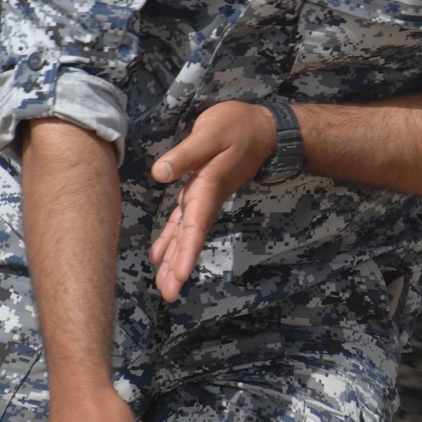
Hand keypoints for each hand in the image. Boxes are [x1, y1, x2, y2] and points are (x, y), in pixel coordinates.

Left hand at [149, 101, 276, 302]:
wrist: (262, 127)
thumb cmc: (238, 126)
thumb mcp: (211, 133)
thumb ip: (186, 154)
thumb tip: (159, 174)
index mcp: (208, 186)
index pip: (195, 224)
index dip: (186, 250)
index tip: (179, 276)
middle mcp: (205, 197)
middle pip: (190, 236)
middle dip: (179, 266)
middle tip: (169, 295)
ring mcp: (202, 196)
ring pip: (185, 233)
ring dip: (174, 259)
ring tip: (164, 287)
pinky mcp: (199, 191)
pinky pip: (183, 222)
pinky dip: (172, 239)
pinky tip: (159, 256)